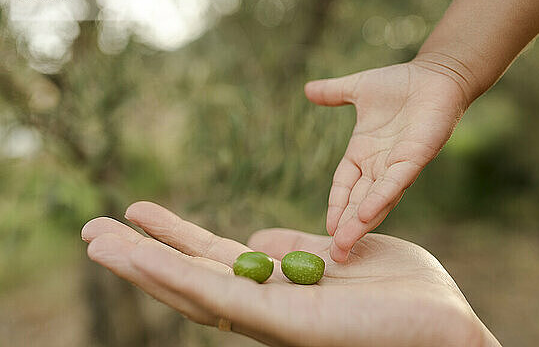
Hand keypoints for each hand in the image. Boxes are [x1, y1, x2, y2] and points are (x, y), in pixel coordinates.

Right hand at [82, 201, 499, 346]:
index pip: (214, 260)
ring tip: (95, 241)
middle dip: (142, 254)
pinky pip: (217, 297)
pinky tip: (138, 256)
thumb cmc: (403, 291)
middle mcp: (265, 306)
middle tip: (94, 230)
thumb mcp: (341, 252)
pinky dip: (173, 276)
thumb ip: (296, 247)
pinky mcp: (282, 324)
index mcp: (279, 287)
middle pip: (190, 277)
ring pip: (190, 291)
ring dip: (141, 266)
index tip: (143, 213)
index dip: (175, 238)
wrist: (445, 324)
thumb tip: (255, 239)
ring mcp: (268, 318)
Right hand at [305, 59, 471, 260]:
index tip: (327, 229)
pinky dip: (380, 199)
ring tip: (344, 245)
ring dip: (360, 223)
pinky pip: (394, 183)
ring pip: (375, 200)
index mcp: (363, 153)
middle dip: (347, 227)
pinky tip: (366, 216)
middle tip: (335, 255)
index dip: (336, 206)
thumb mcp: (358, 89)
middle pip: (358, 202)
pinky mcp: (415, 158)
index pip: (344, 186)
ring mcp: (397, 164)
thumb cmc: (401, 83)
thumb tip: (307, 89)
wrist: (436, 74)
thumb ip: (333, 93)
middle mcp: (379, 165)